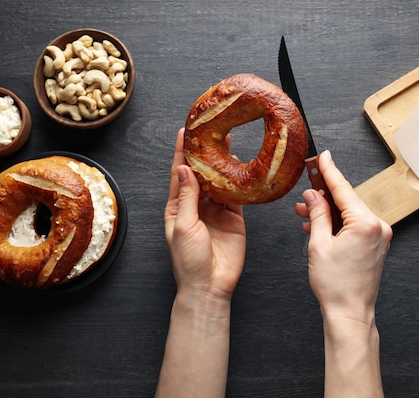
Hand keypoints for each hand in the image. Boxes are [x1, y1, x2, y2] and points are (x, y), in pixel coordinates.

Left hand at [164, 128, 245, 300]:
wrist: (210, 286)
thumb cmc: (188, 261)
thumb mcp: (184, 225)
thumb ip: (187, 197)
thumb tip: (185, 169)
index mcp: (177, 207)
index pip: (179, 173)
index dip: (182, 152)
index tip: (184, 131)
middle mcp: (196, 206)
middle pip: (201, 173)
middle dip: (205, 153)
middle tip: (210, 132)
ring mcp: (215, 211)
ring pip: (219, 181)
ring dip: (223, 164)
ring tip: (228, 143)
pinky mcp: (233, 218)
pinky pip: (236, 195)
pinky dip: (238, 182)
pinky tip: (241, 167)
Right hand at [295, 150, 391, 322]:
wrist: (350, 313)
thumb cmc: (336, 285)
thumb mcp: (319, 244)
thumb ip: (317, 214)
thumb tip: (313, 195)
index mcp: (365, 223)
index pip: (342, 189)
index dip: (328, 171)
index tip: (322, 156)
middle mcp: (378, 226)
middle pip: (346, 200)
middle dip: (323, 197)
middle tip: (304, 193)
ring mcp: (379, 236)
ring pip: (349, 213)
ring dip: (328, 212)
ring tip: (305, 215)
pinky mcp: (376, 244)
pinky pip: (354, 225)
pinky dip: (337, 224)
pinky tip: (319, 227)